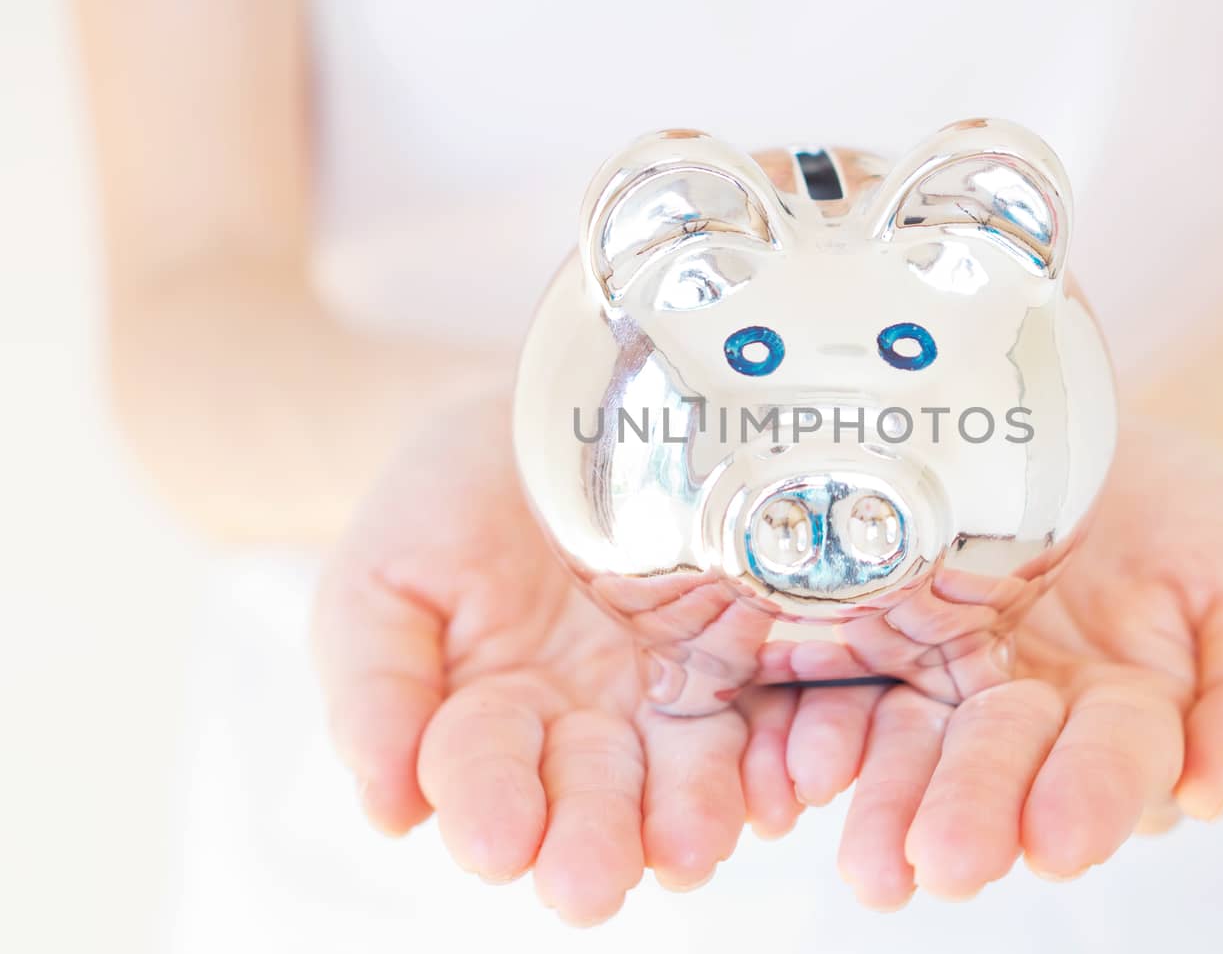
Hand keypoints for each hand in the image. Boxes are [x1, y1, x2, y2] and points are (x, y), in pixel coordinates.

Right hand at [311, 395, 803, 924]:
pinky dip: (775, 753)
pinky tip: (778, 785)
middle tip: (590, 884)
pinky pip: (770, 711)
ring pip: (687, 770)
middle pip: (594, 795)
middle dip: (593, 840)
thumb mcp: (383, 577)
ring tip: (688, 848)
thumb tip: (387, 812)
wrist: (551, 408)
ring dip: (689, 816)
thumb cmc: (447, 498)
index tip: (497, 842)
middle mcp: (586, 729)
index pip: (484, 776)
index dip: (490, 807)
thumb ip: (376, 687)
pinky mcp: (747, 656)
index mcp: (489, 723)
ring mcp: (674, 694)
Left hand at [784, 418, 1222, 907]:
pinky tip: (799, 764)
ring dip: (887, 798)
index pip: (1112, 767)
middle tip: (943, 863)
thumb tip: (1217, 793)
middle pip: (997, 768)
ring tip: (868, 853)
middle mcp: (1028, 720)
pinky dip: (819, 731)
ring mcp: (947, 681)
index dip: (1088, 800)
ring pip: (913, 744)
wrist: (1102, 445)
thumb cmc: (1195, 527)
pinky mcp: (882, 640)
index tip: (1061, 841)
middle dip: (973, 813)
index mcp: (1126, 723)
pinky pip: (846, 687)